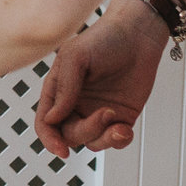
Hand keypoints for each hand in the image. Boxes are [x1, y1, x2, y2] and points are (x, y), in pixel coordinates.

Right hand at [31, 0, 168, 157]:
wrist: (139, 35)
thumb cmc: (104, 40)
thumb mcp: (76, 57)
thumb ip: (64, 88)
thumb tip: (52, 119)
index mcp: (58, 92)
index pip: (46, 123)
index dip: (49, 140)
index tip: (61, 150)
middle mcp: (75, 105)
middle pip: (70, 135)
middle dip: (86, 131)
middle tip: (105, 114)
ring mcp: (98, 113)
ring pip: (93, 142)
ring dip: (104, 138)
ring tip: (119, 124)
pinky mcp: (121, 117)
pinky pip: (115, 140)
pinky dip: (119, 141)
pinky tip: (125, 130)